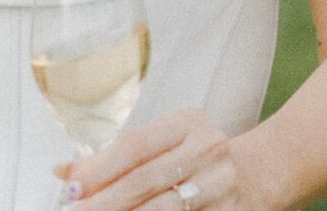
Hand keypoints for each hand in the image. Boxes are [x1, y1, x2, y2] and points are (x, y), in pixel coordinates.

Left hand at [60, 108, 263, 210]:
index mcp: (188, 123)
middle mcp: (207, 150)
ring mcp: (220, 185)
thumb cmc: (200, 155)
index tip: (70, 187)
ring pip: (163, 209)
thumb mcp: (166, 141)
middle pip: (144, 181)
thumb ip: (118, 156)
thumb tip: (64, 172)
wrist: (261, 171)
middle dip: (103, 202)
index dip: (99, 169)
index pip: (135, 145)